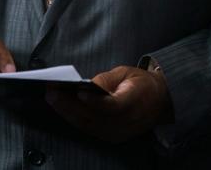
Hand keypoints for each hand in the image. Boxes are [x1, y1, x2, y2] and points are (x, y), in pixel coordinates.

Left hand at [45, 65, 172, 141]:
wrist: (159, 102)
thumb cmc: (140, 83)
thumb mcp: (126, 73)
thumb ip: (106, 80)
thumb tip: (85, 86)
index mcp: (135, 102)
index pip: (113, 106)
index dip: (95, 102)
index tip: (78, 92)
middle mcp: (127, 122)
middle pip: (95, 118)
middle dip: (70, 106)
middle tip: (51, 92)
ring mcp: (119, 133)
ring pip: (88, 126)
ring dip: (67, 113)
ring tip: (51, 98)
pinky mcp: (112, 137)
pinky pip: (89, 129)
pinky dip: (74, 118)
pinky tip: (61, 108)